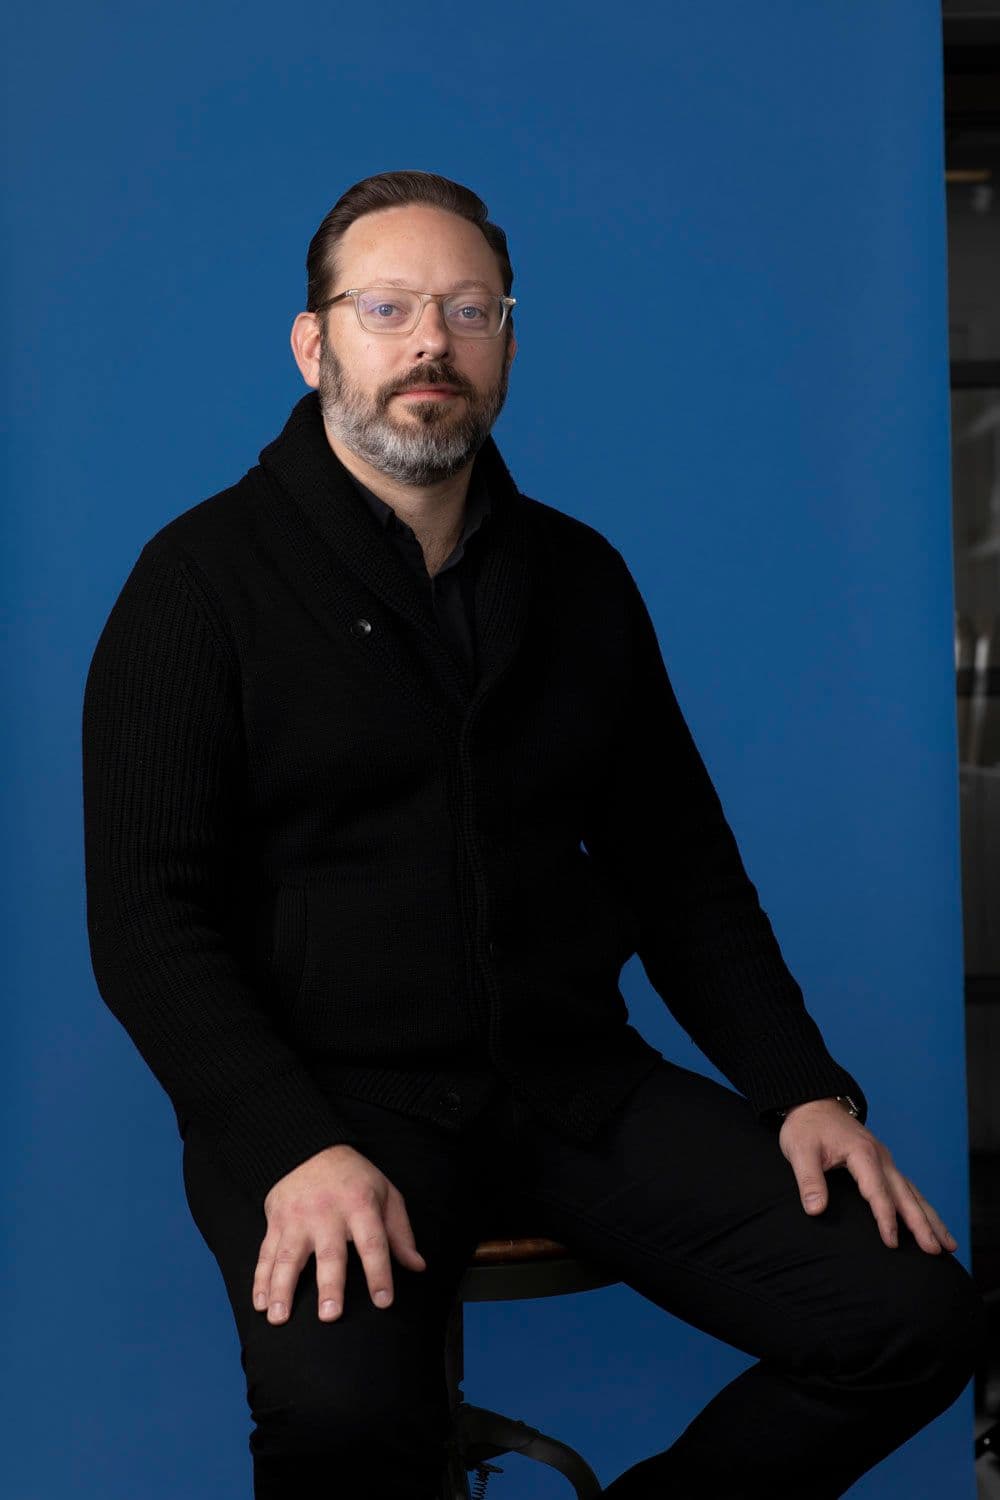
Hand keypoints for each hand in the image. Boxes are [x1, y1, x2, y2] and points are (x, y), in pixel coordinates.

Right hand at [253, 1143, 426, 1323]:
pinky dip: (260, 1280)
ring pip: (288, 1257)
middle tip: (330, 1316)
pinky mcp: (275, 1222)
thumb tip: (417, 1266)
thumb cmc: (353, 1178)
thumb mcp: (385, 1194)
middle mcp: (327, 1213)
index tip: (383, 1301)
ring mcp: (297, 1218)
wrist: (309, 1149)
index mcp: (360, 1205)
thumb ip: (400, 1233)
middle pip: (330, 1253)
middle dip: (329, 1285)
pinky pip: (266, 1254)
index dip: (379, 1272)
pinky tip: (259, 1303)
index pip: (373, 1243)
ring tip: (278, 1317)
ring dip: (282, 1289)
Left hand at [778, 1098, 958, 1254]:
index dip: (885, 1218)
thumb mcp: (799, 1150)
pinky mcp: (883, 1163)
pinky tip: (930, 1222)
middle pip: (905, 1194)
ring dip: (930, 1218)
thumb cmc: (806, 1127)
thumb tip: (815, 1210)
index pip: (878, 1191)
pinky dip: (921, 1206)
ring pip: (913, 1192)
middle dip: (922, 1223)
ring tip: (948, 1244)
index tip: (892, 1243)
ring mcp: (885, 1159)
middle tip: (935, 1250)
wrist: (814, 1103)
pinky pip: (907, 1187)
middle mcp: (880, 1157)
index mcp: (862, 1153)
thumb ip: (809, 1179)